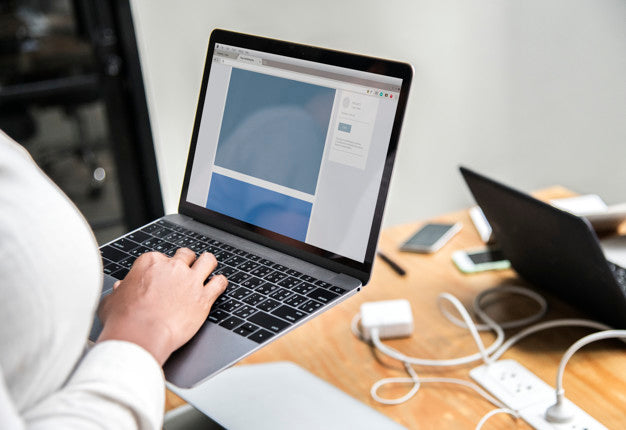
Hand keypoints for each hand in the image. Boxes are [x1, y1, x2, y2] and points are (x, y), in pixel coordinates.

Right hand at [97, 248, 226, 364]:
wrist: (140, 336)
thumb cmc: (124, 320)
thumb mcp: (112, 301)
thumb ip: (119, 292)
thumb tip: (119, 289)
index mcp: (150, 263)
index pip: (161, 257)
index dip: (162, 268)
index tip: (162, 277)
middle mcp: (173, 267)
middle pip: (186, 255)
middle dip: (186, 261)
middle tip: (185, 270)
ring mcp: (190, 281)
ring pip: (207, 261)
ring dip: (207, 264)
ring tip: (207, 269)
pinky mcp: (204, 297)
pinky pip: (220, 283)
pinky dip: (220, 283)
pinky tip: (218, 285)